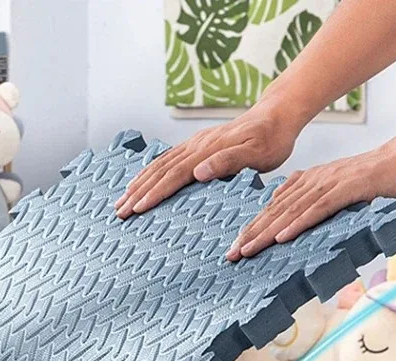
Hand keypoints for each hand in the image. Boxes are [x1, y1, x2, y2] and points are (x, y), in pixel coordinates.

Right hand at [114, 96, 303, 219]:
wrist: (277, 114)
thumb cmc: (272, 139)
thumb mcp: (257, 154)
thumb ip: (228, 162)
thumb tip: (198, 172)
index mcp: (207, 151)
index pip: (174, 176)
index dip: (154, 193)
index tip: (137, 209)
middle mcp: (196, 146)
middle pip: (160, 171)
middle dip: (137, 193)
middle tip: (118, 212)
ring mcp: (194, 144)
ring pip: (159, 165)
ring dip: (138, 183)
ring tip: (121, 199)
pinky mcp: (197, 144)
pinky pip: (166, 159)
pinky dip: (150, 172)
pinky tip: (141, 180)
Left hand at [229, 133, 395, 258]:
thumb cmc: (377, 181)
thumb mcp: (340, 193)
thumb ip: (317, 204)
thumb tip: (294, 222)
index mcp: (309, 182)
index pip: (275, 208)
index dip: (253, 227)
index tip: (236, 247)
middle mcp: (314, 180)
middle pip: (276, 210)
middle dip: (251, 233)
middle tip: (231, 255)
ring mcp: (330, 183)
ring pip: (291, 211)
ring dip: (267, 232)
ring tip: (248, 250)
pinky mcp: (348, 188)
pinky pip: (318, 208)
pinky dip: (298, 223)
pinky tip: (282, 237)